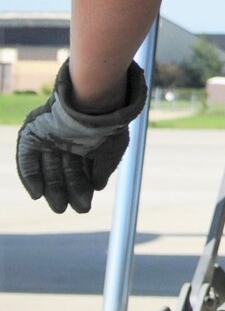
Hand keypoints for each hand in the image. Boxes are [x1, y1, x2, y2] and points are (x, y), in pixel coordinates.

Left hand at [16, 61, 148, 214]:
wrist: (93, 101)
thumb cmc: (108, 124)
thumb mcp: (113, 150)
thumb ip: (104, 168)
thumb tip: (98, 186)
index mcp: (84, 142)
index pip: (79, 170)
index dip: (82, 188)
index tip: (84, 204)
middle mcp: (64, 140)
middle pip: (62, 171)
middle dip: (68, 191)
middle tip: (75, 209)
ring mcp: (47, 137)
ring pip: (47, 168)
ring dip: (51, 189)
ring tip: (59, 207)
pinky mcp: (32, 134)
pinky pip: (26, 159)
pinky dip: (30, 177)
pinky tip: (37, 194)